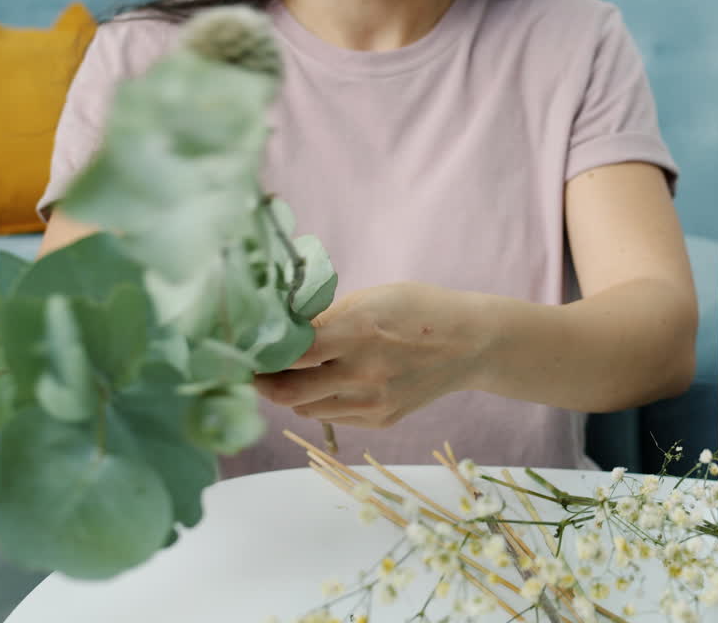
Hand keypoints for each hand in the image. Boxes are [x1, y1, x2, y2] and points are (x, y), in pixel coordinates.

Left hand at [253, 282, 489, 427]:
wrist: (471, 344)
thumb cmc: (419, 310)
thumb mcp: (372, 298)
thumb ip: (325, 318)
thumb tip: (278, 331)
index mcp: (360, 331)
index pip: (291, 353)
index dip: (261, 355)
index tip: (246, 348)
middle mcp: (364, 373)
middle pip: (288, 393)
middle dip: (264, 382)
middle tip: (254, 368)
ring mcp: (373, 402)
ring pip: (306, 408)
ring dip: (292, 392)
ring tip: (295, 371)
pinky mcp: (380, 420)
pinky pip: (332, 415)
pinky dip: (321, 400)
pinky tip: (332, 380)